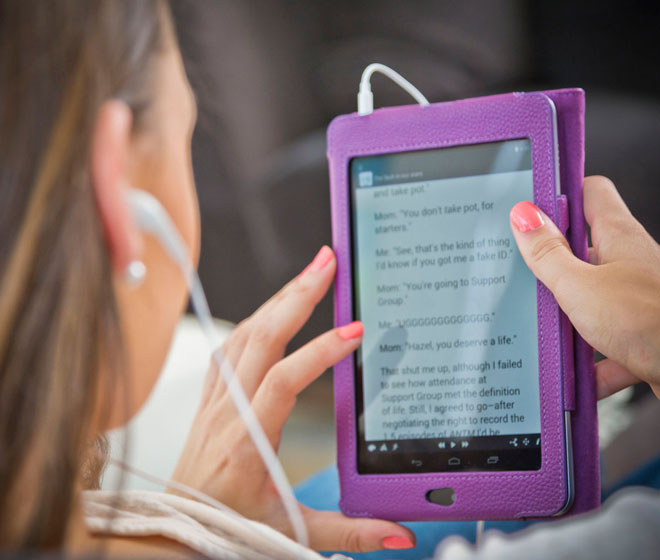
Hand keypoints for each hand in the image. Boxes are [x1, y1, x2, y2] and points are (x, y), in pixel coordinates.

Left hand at [171, 246, 414, 552]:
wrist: (177, 530)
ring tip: (310, 272)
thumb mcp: (292, 533)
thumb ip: (349, 532)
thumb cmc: (230, 527)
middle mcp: (228, 412)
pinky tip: (273, 306)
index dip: (319, 352)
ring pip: (245, 334)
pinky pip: (231, 346)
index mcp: (249, 441)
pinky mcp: (212, 397)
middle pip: (261, 338)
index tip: (355, 331)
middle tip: (329, 262)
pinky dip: (255, 318)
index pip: (284, 381)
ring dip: (278, 298)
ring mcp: (216, 399)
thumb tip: (397, 533)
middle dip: (298, 294)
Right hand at [509, 176, 659, 398]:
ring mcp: (637, 299)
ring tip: (541, 329)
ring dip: (567, 318)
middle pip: (583, 250)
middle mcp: (631, 263)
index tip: (529, 211)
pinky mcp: (642, 334)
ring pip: (591, 299)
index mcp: (619, 237)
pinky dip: (590, 361)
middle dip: (551, 266)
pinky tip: (573, 374)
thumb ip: (548, 253)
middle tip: (523, 275)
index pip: (590, 193)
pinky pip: (607, 344)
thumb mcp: (580, 286)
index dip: (560, 195)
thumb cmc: (651, 322)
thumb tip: (524, 216)